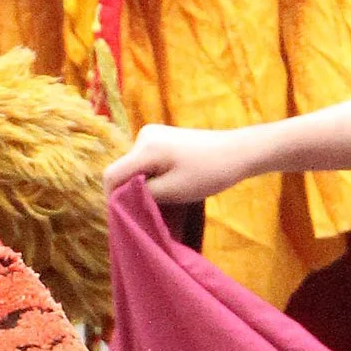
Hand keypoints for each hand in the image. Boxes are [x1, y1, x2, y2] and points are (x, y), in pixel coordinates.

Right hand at [104, 123, 259, 207]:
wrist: (238, 152)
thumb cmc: (209, 173)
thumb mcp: (172, 191)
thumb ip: (142, 195)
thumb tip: (122, 197)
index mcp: (145, 147)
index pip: (112, 175)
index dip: (112, 198)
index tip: (126, 216)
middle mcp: (144, 135)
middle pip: (124, 170)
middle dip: (132, 191)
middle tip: (152, 208)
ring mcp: (153, 134)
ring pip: (135, 167)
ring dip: (144, 184)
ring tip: (166, 196)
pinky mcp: (162, 137)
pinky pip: (146, 161)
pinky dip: (153, 175)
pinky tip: (171, 183)